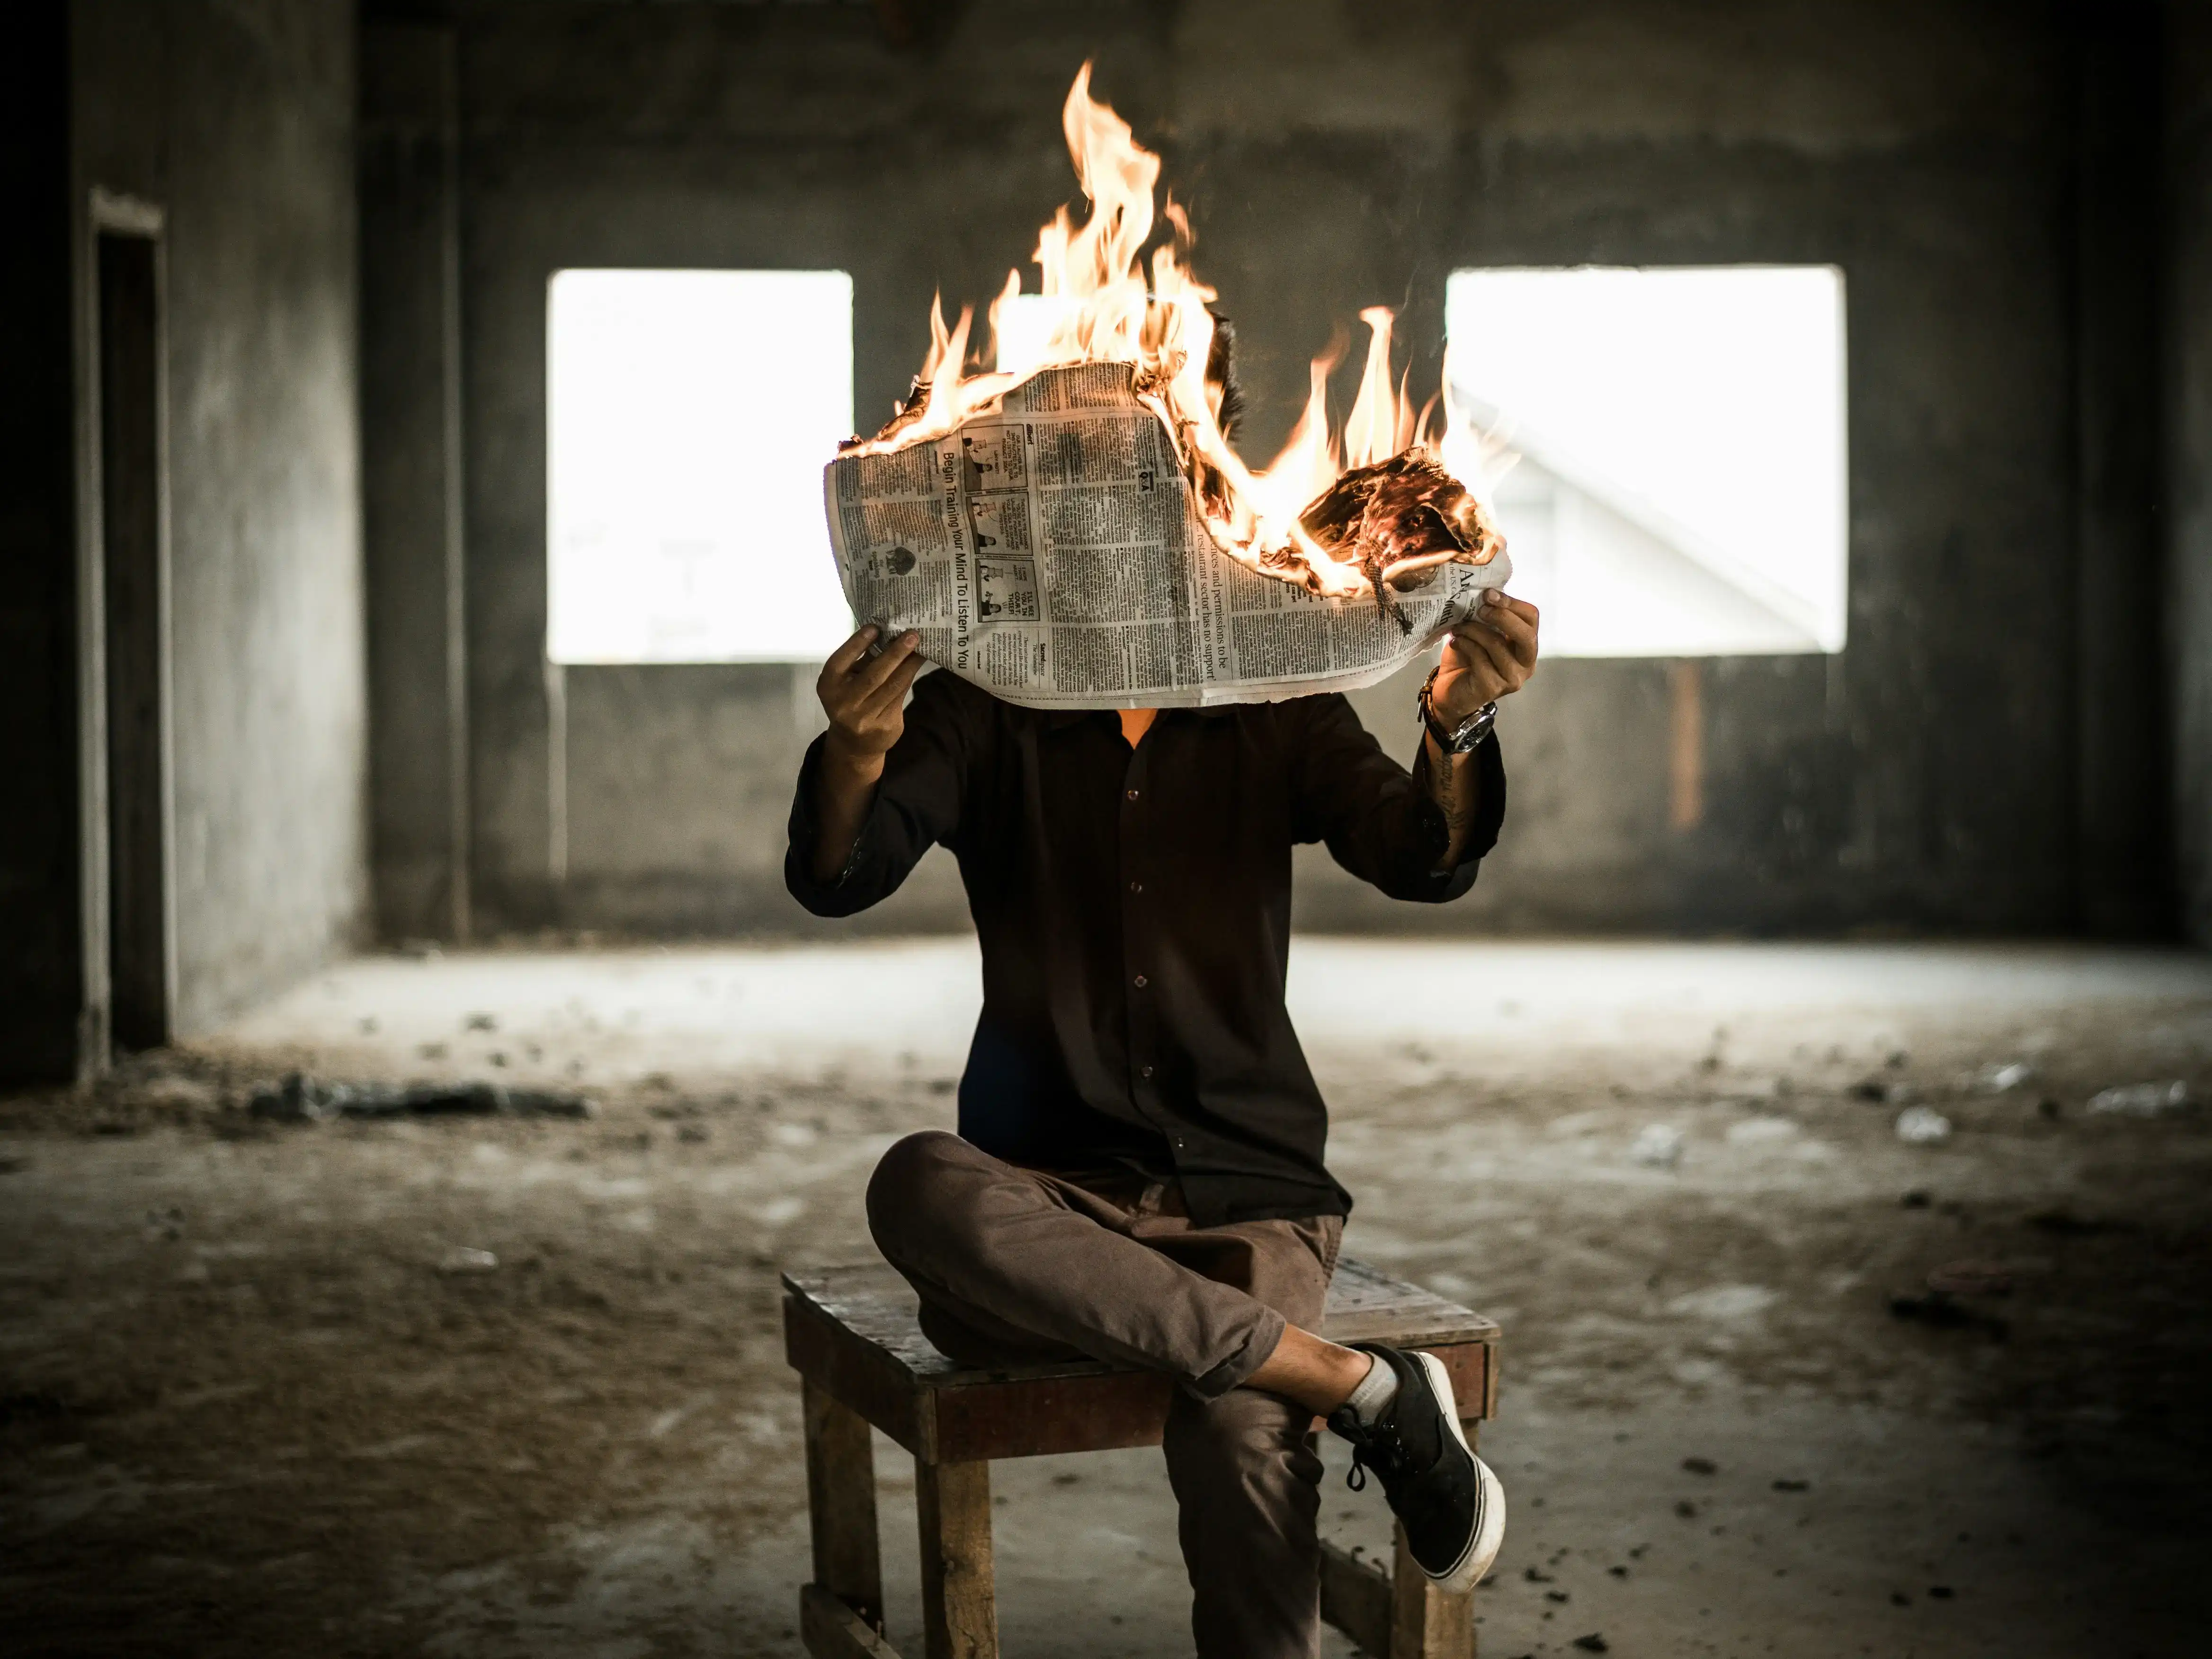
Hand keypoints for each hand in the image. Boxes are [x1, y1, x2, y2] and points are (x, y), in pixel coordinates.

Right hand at [817, 623, 924, 770]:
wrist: (853, 744)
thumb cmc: (850, 700)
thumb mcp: (846, 681)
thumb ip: (861, 660)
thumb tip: (887, 632)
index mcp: (828, 687)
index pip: (840, 661)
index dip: (856, 643)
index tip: (875, 627)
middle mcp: (843, 704)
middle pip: (873, 676)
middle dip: (895, 653)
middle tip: (912, 635)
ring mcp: (865, 719)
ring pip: (893, 686)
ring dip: (909, 664)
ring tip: (920, 647)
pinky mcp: (885, 727)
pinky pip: (900, 696)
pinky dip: (910, 677)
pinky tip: (917, 663)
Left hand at [1432, 589, 1538, 724]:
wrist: (1450, 691)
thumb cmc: (1467, 658)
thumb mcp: (1480, 631)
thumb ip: (1488, 615)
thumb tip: (1484, 590)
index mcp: (1526, 645)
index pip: (1532, 618)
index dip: (1512, 603)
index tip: (1488, 593)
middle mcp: (1526, 664)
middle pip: (1526, 635)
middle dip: (1502, 616)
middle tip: (1480, 608)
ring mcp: (1511, 678)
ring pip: (1497, 645)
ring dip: (1473, 630)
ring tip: (1457, 627)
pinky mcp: (1492, 688)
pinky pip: (1480, 658)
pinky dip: (1465, 645)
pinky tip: (1455, 642)